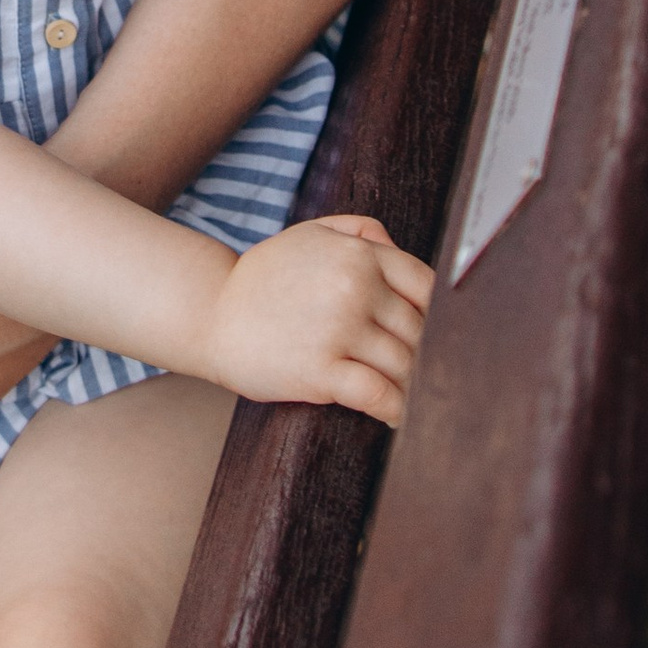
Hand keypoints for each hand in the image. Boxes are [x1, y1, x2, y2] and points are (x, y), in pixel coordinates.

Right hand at [194, 214, 432, 421]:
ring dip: (415, 385)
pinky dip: (396, 410)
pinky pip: (378, 394)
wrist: (210, 312)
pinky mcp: (321, 371)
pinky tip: (397, 417)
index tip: (436, 336)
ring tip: (419, 400)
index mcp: (359, 254)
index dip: (437, 316)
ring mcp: (339, 329)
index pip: (426, 286)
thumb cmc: (264, 277)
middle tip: (432, 376)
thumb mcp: (310, 234)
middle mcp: (355, 287)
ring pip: (404, 364)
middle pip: (419, 330)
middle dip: (427, 355)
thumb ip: (360, 230)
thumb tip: (398, 248)